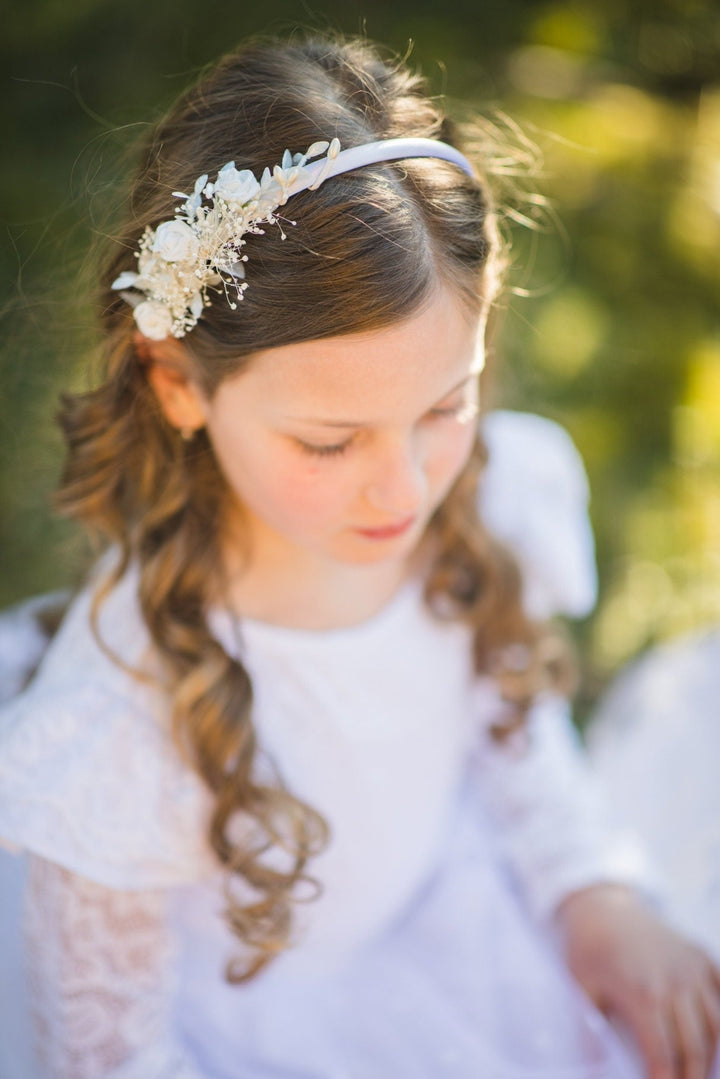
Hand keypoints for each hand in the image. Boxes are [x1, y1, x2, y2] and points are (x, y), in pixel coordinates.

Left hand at [556, 884, 719, 1078]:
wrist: (603, 906)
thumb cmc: (589, 949)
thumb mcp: (581, 988)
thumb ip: (589, 1030)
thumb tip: (595, 1066)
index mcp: (642, 993)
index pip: (662, 1051)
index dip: (665, 1076)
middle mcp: (674, 981)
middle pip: (694, 1044)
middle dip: (692, 1074)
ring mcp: (692, 968)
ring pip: (715, 1023)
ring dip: (711, 1054)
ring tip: (700, 1071)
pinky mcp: (701, 957)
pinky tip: (715, 1036)